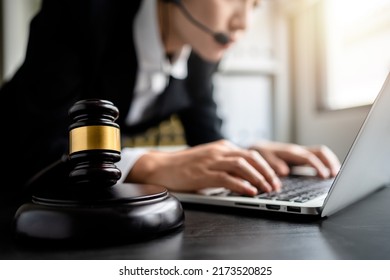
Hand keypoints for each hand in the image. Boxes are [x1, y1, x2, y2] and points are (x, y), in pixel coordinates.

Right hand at [126, 140, 281, 195]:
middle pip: (250, 158)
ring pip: (241, 166)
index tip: (274, 178)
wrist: (162, 166)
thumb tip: (247, 177)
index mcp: (222, 147)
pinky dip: (241, 185)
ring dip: (258, 178)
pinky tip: (250, 191)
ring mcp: (211, 161)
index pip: (251, 154)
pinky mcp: (203, 173)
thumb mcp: (209, 160)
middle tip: (276, 186)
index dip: (266, 167)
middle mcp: (219, 151)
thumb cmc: (185, 166)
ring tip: (267, 189)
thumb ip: (226, 165)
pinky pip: (227, 178)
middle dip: (266, 172)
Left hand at [249, 141, 340, 177]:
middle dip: (330, 162)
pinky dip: (326, 163)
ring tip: (338, 175)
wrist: (257, 149)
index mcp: (290, 152)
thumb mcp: (264, 160)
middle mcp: (298, 151)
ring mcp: (301, 153)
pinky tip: (329, 173)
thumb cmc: (260, 155)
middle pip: (320, 152)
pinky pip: (317, 157)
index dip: (318, 166)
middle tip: (337, 175)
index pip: (309, 158)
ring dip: (331, 162)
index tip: (324, 175)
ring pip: (321, 153)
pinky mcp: (301, 157)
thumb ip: (274, 165)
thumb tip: (285, 171)